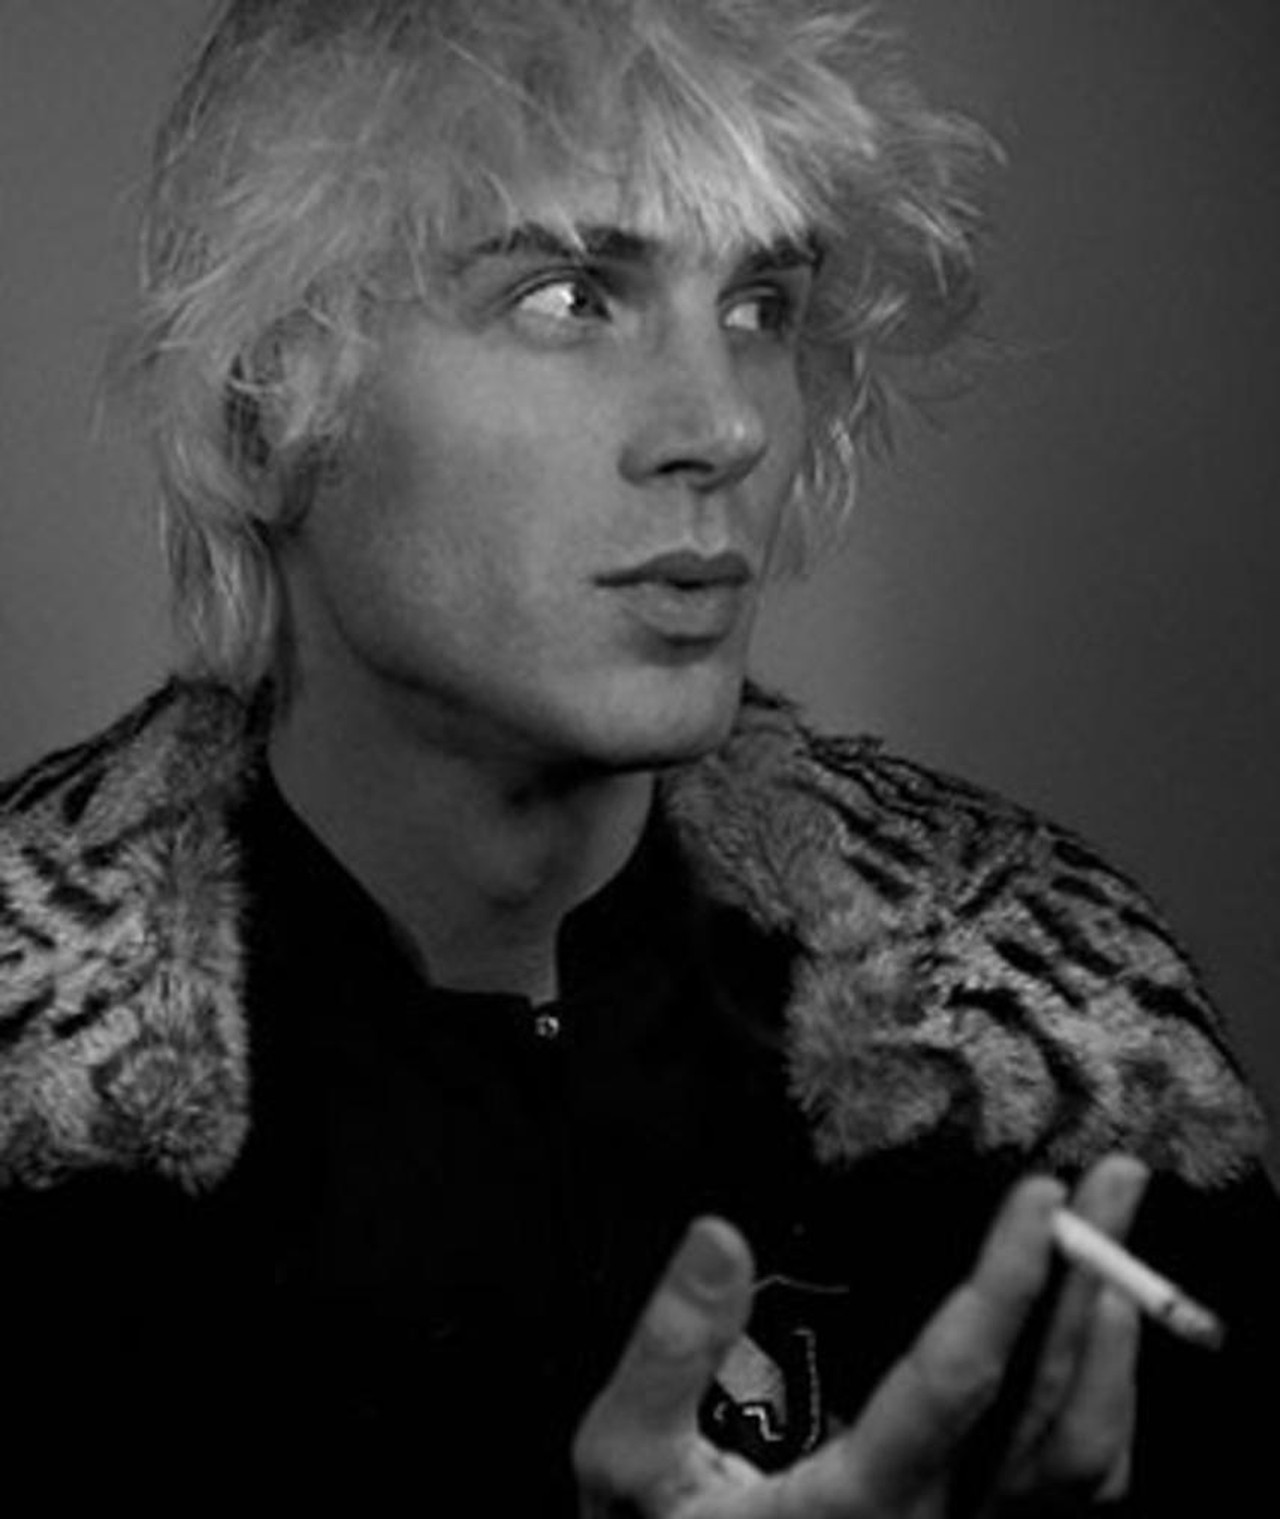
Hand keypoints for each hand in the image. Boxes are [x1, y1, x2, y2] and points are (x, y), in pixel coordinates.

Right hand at [573, 1155, 1147, 1516]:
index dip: (1007, 1280)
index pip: (957, 1380)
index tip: (1036, 1196)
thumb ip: (667, 1354)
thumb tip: (718, 1237)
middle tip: (1119, 1184)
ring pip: (1087, 1461)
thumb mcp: (627, 1462)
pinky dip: (1102, 1406)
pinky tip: (1094, 1341)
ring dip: (1113, 1343)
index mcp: (856, 1503)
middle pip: (1059, 1413)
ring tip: (1120, 1246)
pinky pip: (1074, 1492)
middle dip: (1094, 1283)